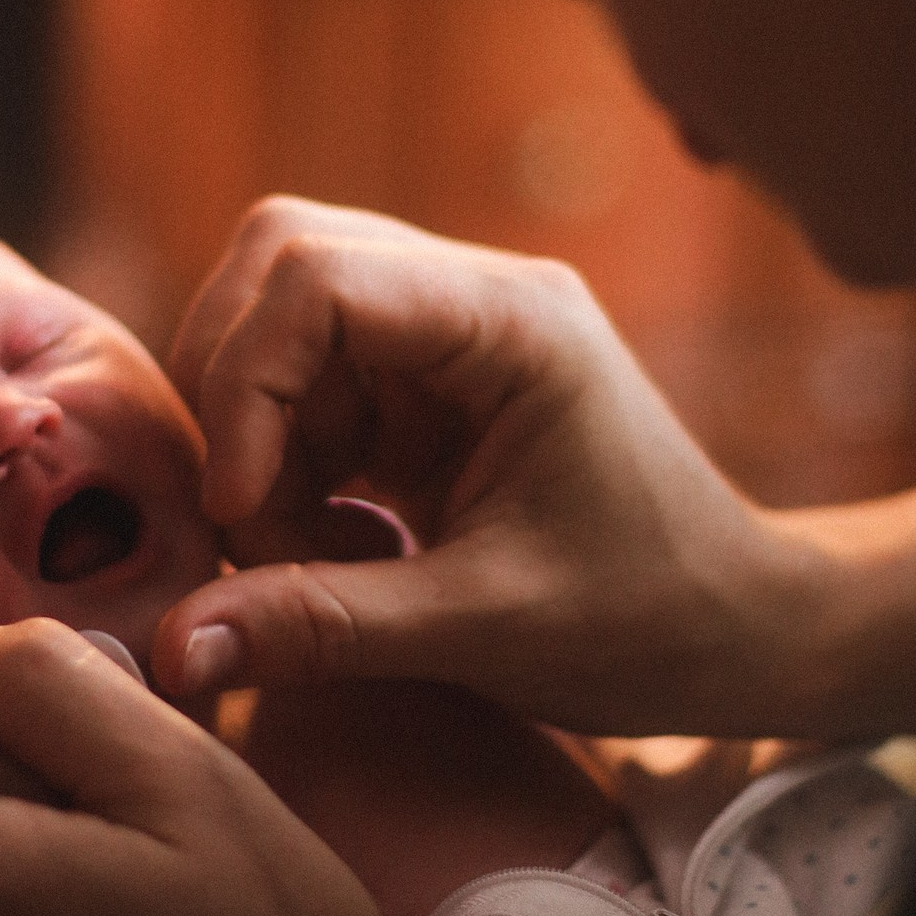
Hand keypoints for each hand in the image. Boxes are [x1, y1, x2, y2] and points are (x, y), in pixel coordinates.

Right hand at [151, 197, 804, 733]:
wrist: (741, 632)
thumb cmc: (649, 623)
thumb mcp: (485, 632)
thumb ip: (326, 628)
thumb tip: (173, 647)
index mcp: (511, 319)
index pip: (316, 275)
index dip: (246, 382)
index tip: (241, 510)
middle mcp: (473, 298)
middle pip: (280, 268)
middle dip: (233, 399)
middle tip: (256, 528)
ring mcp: (445, 339)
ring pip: (278, 330)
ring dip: (254, 444)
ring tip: (301, 557)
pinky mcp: (422, 393)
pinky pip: (304, 395)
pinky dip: (283, 473)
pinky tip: (337, 552)